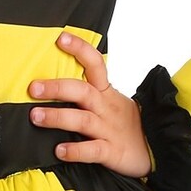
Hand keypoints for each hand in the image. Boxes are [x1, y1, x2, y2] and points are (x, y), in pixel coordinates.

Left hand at [27, 32, 152, 178]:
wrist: (156, 148)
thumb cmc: (125, 124)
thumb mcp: (110, 102)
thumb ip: (85, 92)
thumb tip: (50, 82)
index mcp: (106, 93)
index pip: (95, 64)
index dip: (80, 49)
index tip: (61, 38)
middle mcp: (107, 108)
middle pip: (83, 92)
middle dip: (57, 87)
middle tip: (34, 87)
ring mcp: (109, 130)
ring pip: (83, 120)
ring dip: (58, 117)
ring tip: (36, 116)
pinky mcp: (112, 152)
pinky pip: (93, 150)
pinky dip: (76, 150)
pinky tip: (60, 150)